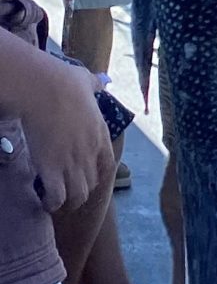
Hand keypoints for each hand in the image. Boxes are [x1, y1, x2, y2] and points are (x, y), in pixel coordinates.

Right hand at [14, 49, 111, 213]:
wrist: (43, 88)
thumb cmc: (62, 80)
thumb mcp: (86, 81)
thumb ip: (95, 85)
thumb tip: (102, 82)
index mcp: (100, 133)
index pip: (107, 164)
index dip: (97, 172)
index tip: (87, 174)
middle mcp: (89, 151)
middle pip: (92, 182)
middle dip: (82, 188)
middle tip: (68, 188)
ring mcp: (71, 161)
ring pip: (78, 194)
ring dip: (69, 201)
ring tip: (58, 201)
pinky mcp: (51, 167)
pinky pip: (57, 196)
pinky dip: (52, 203)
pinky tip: (46, 202)